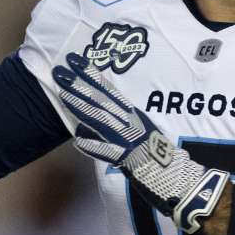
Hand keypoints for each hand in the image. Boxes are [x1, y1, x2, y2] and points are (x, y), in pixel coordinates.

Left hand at [52, 53, 228, 233]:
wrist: (175, 174)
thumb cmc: (156, 154)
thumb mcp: (137, 131)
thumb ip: (115, 126)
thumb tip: (86, 127)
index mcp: (132, 114)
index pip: (108, 90)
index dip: (91, 74)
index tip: (75, 60)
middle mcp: (128, 122)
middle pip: (100, 100)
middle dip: (79, 85)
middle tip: (59, 71)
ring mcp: (127, 139)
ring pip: (101, 119)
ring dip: (82, 106)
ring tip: (63, 93)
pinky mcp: (127, 158)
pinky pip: (107, 151)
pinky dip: (94, 146)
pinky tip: (77, 140)